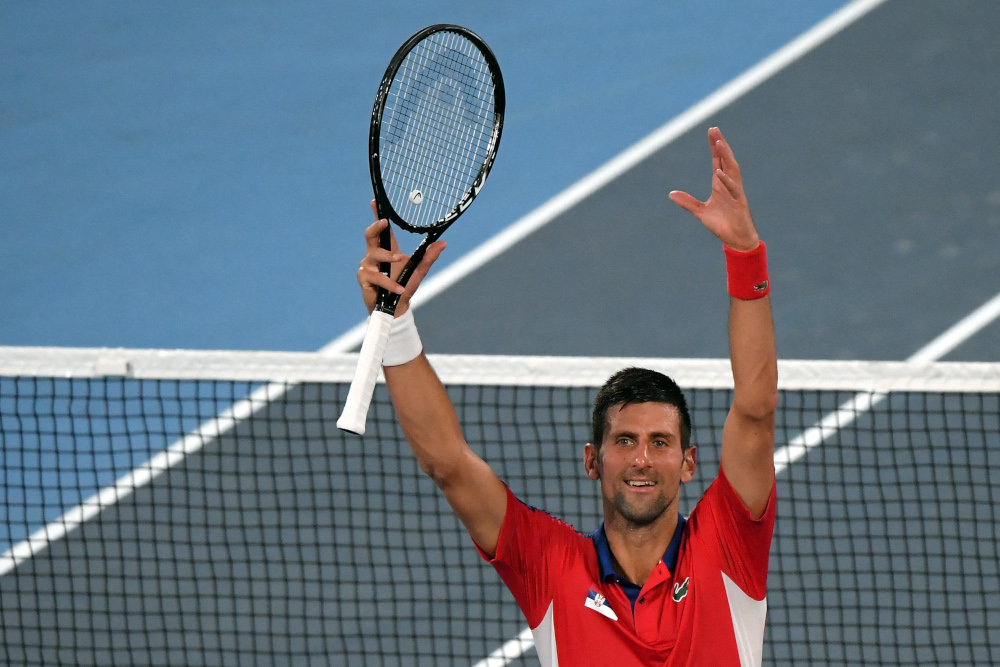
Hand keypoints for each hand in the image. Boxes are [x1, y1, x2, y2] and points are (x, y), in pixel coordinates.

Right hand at [357, 200, 445, 315]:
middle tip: (385, 223)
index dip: (377, 215)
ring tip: (399, 259)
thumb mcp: (419, 270)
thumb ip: (429, 257)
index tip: (375, 202)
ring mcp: (368, 266)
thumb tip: (443, 243)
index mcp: (387, 249)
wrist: (396, 308)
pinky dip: (389, 283)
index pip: (381, 230)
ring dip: (388, 257)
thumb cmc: (404, 287)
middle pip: (370, 235)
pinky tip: (399, 288)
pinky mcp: (364, 279)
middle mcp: (374, 255)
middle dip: (376, 227)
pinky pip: (377, 277)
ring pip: (375, 255)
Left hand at [668, 127, 758, 251]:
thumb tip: (670, 194)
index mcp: (720, 185)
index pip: (718, 161)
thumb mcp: (700, 212)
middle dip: (720, 144)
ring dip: (726, 156)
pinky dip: (726, 180)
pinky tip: (719, 171)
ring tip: (719, 142)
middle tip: (714, 129)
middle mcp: (729, 184)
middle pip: (726, 160)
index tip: (711, 131)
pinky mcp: (739, 202)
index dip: (714, 147)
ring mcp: (735, 192)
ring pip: (732, 169)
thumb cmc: (722, 224)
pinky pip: (733, 188)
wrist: (736, 240)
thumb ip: (687, 202)